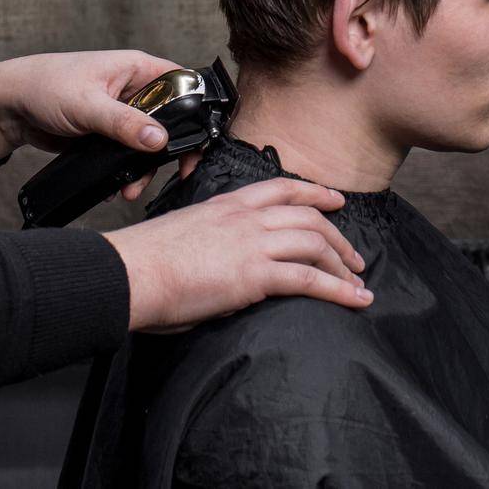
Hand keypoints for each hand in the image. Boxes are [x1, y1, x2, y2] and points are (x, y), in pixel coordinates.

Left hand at [0, 51, 189, 198]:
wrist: (8, 108)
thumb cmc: (42, 85)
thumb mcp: (87, 105)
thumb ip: (124, 123)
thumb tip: (158, 139)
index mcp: (135, 68)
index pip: (182, 84)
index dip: (196, 110)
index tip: (199, 140)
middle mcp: (133, 89)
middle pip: (171, 119)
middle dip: (170, 150)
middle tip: (177, 173)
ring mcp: (121, 113)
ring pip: (149, 142)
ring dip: (146, 167)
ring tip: (132, 187)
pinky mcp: (107, 134)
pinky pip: (128, 154)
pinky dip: (128, 170)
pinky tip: (118, 185)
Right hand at [102, 177, 372, 331]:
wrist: (129, 273)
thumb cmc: (144, 263)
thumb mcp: (186, 237)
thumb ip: (214, 245)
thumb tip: (227, 270)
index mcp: (226, 204)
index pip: (280, 188)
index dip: (314, 192)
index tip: (334, 200)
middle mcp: (245, 217)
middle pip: (308, 216)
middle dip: (339, 237)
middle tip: (355, 257)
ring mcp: (252, 243)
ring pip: (316, 244)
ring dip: (344, 265)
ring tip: (358, 284)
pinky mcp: (255, 274)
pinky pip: (310, 279)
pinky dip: (339, 290)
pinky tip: (355, 301)